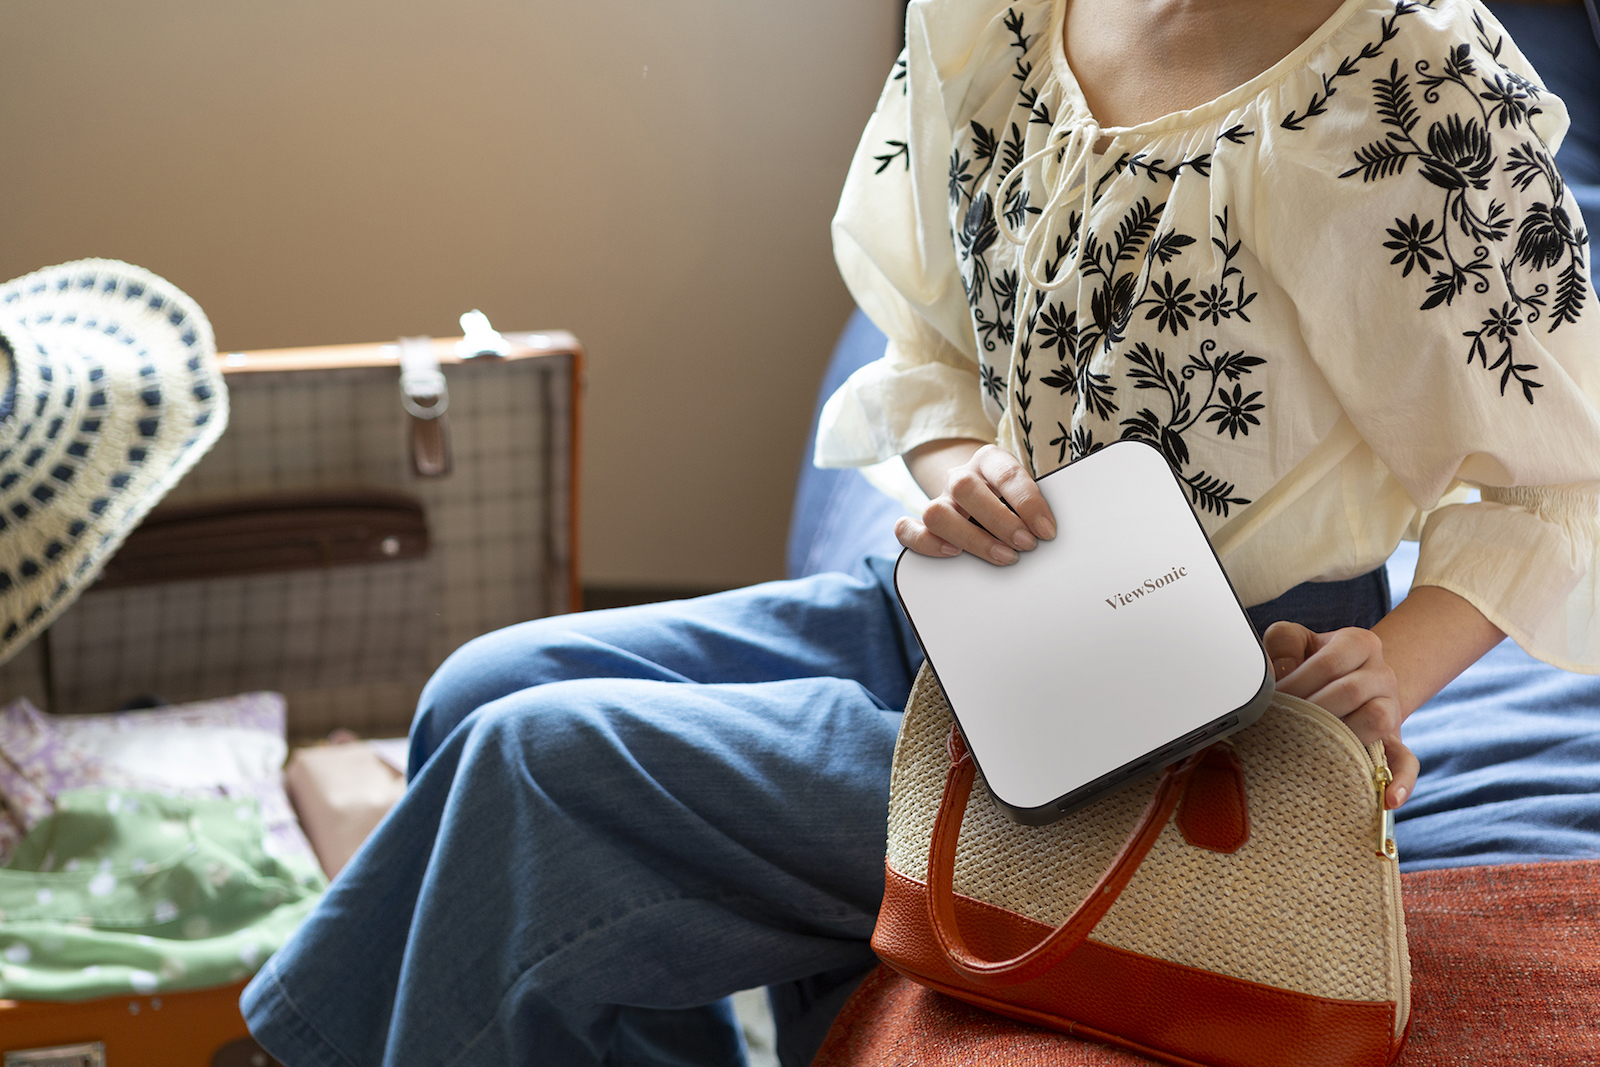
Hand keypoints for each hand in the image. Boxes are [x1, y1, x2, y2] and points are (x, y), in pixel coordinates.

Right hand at [896, 443, 1055, 564]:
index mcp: (989, 460)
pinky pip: (906, 530)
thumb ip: (1035, 507)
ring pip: (935, 512)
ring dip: (971, 538)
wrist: (985, 496)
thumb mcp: (1027, 494)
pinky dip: (925, 543)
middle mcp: (959, 477)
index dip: (1027, 502)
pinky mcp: (922, 523)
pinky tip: (953, 554)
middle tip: (1026, 544)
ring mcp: (939, 500)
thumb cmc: (1014, 501)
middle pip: (965, 488)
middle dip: (1000, 521)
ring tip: (1003, 556)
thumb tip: (1047, 534)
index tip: (1046, 531)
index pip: (1005, 473)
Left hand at [1263, 622, 1417, 808]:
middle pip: (1350, 691)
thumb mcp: (1297, 643)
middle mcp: (1381, 674)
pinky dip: (1400, 781)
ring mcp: (1391, 709)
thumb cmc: (1312, 666)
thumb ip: (1283, 644)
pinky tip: (1389, 798)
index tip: (1272, 698)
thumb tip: (1278, 670)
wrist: (1347, 685)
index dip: (1297, 681)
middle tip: (1281, 724)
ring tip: (1309, 745)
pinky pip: (1406, 762)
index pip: (1330, 661)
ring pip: (1377, 720)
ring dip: (1339, 735)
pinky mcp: (1395, 742)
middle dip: (1309, 710)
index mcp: (1358, 643)